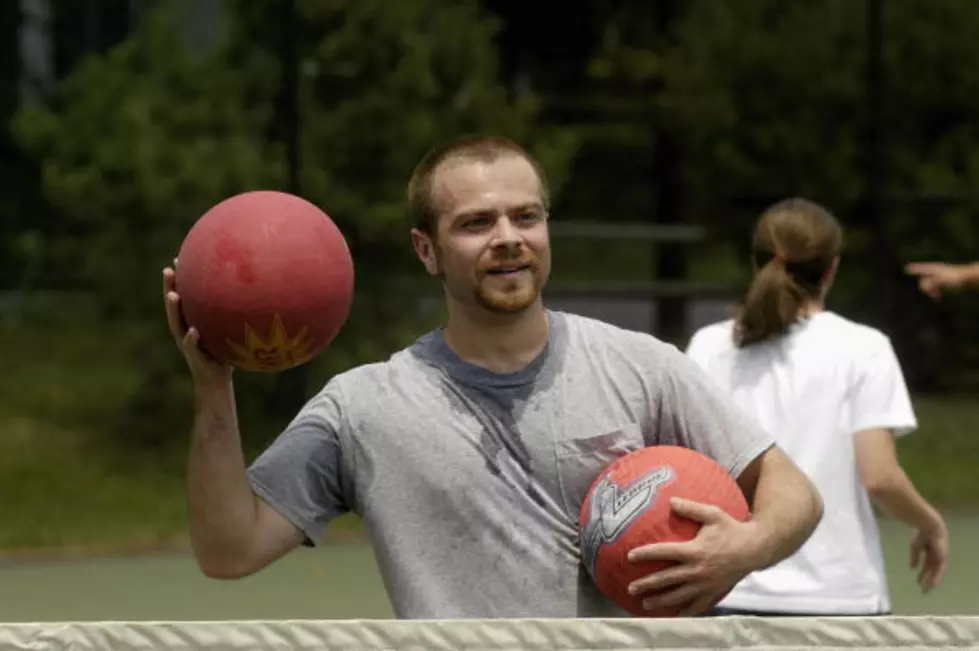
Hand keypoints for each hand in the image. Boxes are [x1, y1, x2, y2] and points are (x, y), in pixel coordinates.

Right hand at [162, 260, 232, 389]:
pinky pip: (192, 348)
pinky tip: (193, 331)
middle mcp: (185, 330)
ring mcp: (187, 344)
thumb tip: (255, 291)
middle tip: (168, 270)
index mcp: (192, 321)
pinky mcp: (194, 358)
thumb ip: (233, 314)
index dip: (180, 279)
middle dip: (170, 287)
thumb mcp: (228, 330)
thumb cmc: (225, 352)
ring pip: (176, 325)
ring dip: (174, 310)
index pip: (184, 297)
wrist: (217, 381)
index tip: (179, 258)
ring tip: (173, 295)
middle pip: (174, 306)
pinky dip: (191, 339)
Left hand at [626, 497, 759, 616]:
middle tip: (630, 588)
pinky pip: (697, 606)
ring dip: (660, 600)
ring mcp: (706, 585)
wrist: (756, 549)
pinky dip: (684, 611)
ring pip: (678, 596)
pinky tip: (674, 614)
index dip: (645, 554)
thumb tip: (670, 500)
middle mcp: (697, 570)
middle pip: (666, 579)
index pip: (664, 552)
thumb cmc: (732, 529)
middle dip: (647, 584)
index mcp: (694, 551)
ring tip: (645, 604)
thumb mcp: (713, 514)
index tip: (629, 556)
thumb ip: (691, 508)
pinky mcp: (715, 593)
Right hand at [905, 262, 972, 299]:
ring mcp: (939, 276)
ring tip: (937, 296)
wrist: (968, 277)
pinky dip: (935, 292)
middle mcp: (935, 271)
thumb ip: (931, 283)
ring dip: (931, 291)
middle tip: (933, 295)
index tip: (906, 268)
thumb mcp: (942, 280)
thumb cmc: (956, 278)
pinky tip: (938, 296)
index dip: (914, 269)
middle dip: (925, 288)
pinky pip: (935, 287)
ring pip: (929, 285)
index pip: (921, 269)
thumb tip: (922, 286)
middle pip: (923, 280)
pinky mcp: (944, 281)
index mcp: (933, 269)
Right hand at [910, 521, 947, 593]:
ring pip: (936, 572)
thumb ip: (914, 558)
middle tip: (923, 590)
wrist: (928, 528)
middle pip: (931, 571)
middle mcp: (935, 557)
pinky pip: (940, 570)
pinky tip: (933, 585)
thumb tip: (912, 568)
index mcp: (927, 552)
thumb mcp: (914, 548)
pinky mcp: (943, 558)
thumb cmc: (920, 536)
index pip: (925, 567)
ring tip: (927, 590)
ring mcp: (939, 558)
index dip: (921, 574)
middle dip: (927, 580)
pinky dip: (937, 578)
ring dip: (932, 581)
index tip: (917, 582)